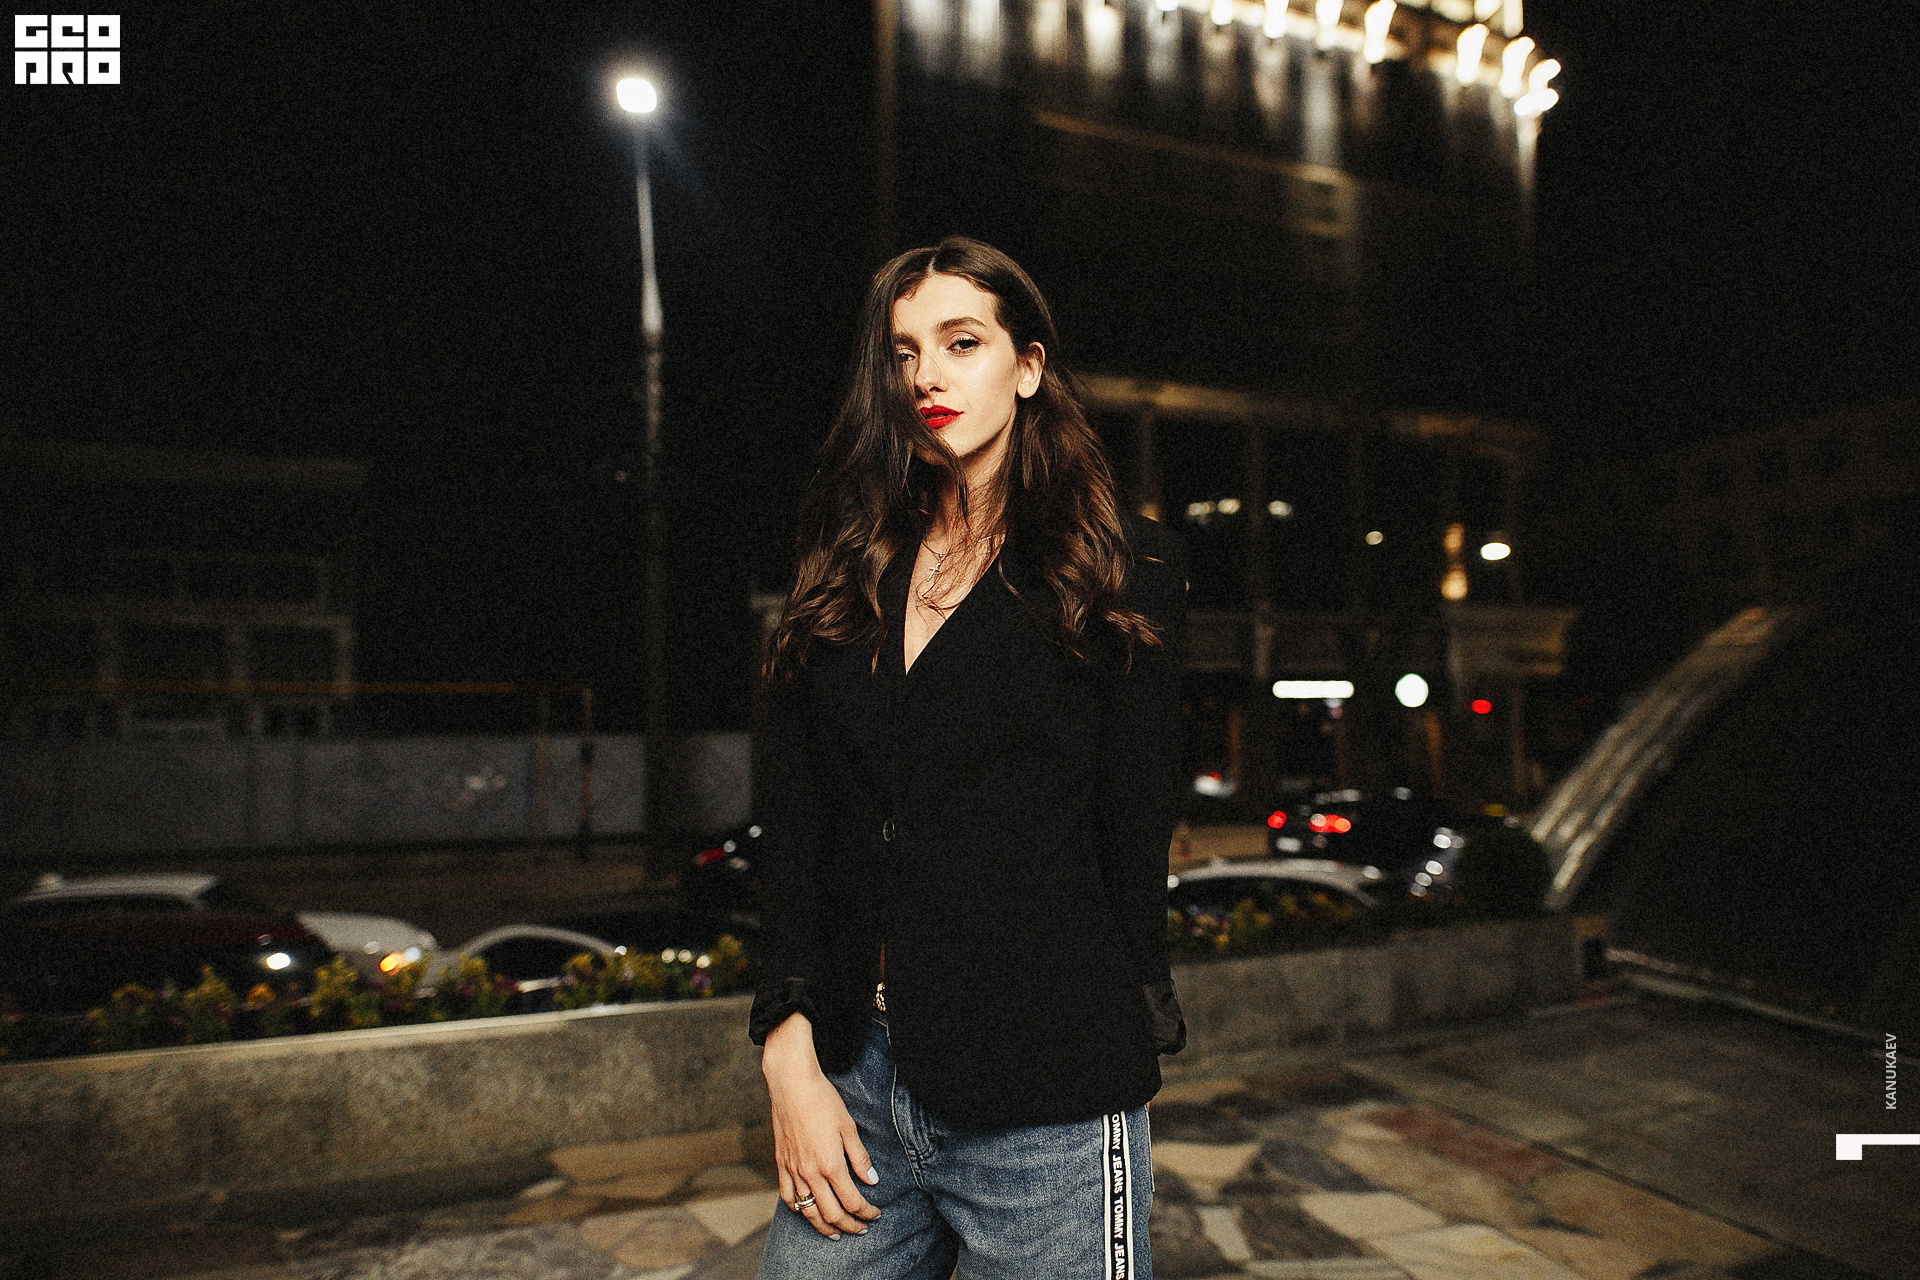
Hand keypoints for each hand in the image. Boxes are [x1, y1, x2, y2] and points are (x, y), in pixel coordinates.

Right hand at [762, 1012, 882, 1239]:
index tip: (875, 1215)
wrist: (791, 1084)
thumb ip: (860, 1158)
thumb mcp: (848, 1127)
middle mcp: (810, 1173)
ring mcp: (793, 1171)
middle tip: (861, 1229)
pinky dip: (797, 1210)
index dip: (866, 1212)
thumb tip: (872, 1181)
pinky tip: (805, 1212)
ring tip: (835, 1233)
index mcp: (830, 1165)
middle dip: (849, 1226)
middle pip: (831, 1213)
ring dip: (823, 1226)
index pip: (852, 1201)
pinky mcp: (781, 1164)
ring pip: (808, 1211)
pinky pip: (787, 1196)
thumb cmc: (822, 1100)